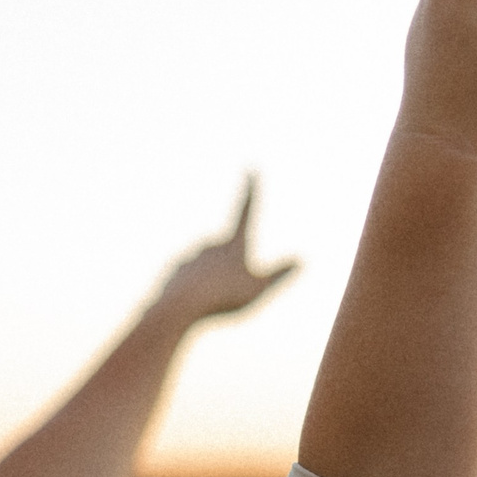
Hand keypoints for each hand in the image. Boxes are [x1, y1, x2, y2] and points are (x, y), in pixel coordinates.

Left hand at [151, 176, 299, 324]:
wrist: (179, 306)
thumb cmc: (223, 297)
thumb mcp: (259, 289)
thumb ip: (280, 275)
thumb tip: (300, 261)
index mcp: (233, 244)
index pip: (245, 211)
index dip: (251, 191)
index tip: (251, 170)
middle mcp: (211, 244)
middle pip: (227, 258)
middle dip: (229, 274)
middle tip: (227, 294)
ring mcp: (191, 255)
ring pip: (208, 271)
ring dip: (212, 285)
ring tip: (210, 301)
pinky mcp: (176, 269)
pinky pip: (191, 281)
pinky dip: (195, 292)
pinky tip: (192, 304)